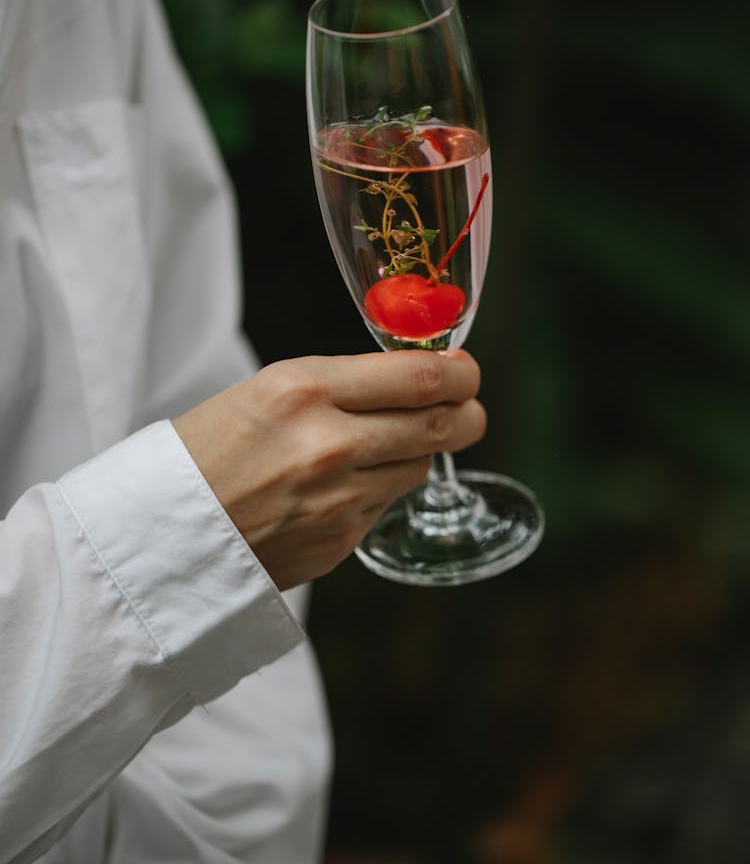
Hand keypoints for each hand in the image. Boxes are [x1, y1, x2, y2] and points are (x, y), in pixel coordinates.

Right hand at [173, 351, 485, 590]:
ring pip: (418, 466)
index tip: (466, 371)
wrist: (161, 532)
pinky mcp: (339, 542)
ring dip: (419, 451)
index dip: (460, 373)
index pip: (419, 376)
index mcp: (302, 389)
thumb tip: (412, 383)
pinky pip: (387, 504)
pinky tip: (345, 485)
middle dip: (466, 412)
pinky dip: (381, 489)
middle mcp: (328, 443)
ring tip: (390, 444)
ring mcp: (338, 499)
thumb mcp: (266, 391)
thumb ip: (340, 386)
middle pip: (439, 424)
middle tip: (468, 407)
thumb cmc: (207, 451)